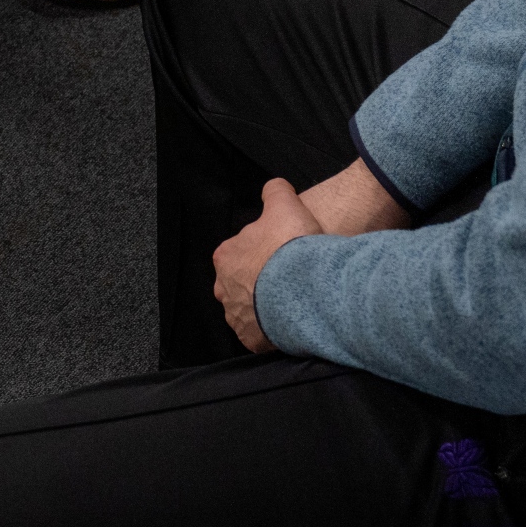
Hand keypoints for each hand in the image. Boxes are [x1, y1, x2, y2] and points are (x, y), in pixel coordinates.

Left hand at [213, 179, 324, 351]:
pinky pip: (260, 334)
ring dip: (267, 306)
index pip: (239, 252)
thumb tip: (274, 187)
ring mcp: (236, 315)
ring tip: (292, 302)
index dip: (262, 252)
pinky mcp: (251, 339)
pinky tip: (290, 321)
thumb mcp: (285, 204)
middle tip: (287, 279)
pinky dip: (273, 329)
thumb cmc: (289, 246)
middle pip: (242, 283)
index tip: (280, 255)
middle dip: (261, 282)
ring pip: (250, 309)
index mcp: (226, 256)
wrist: (302, 288)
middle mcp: (223, 288)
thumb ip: (275, 192)